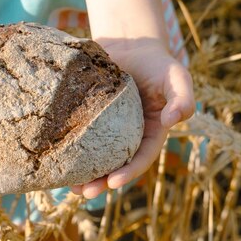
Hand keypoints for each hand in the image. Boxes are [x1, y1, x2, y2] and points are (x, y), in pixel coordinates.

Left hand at [71, 38, 194, 198]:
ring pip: (96, 159)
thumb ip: (182, 97)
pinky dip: (71, 153)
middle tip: (86, 193)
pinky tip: (57, 163)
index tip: (113, 183)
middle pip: (116, 165)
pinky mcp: (88, 122)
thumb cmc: (156, 62)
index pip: (141, 157)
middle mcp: (128, 137)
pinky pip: (80, 141)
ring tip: (70, 189)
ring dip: (85, 176)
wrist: (130, 46)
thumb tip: (174, 121)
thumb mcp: (176, 76)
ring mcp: (107, 131)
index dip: (129, 172)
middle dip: (102, 183)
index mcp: (151, 132)